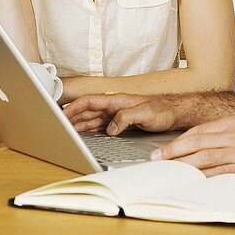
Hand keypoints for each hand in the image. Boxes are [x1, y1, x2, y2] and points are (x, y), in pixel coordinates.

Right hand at [63, 93, 182, 134]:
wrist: (176, 113)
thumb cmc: (163, 109)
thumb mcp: (145, 113)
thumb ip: (125, 118)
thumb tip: (110, 129)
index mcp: (117, 100)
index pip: (89, 102)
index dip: (74, 108)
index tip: (62, 115)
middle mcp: (114, 106)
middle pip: (87, 110)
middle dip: (72, 117)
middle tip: (58, 126)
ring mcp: (117, 114)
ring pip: (92, 118)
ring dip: (79, 124)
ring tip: (67, 131)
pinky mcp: (121, 122)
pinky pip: (101, 125)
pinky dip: (90, 129)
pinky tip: (85, 134)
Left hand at [150, 117, 234, 177]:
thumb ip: (224, 136)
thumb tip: (199, 147)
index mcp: (232, 124)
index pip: (197, 131)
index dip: (177, 142)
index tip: (163, 151)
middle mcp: (234, 135)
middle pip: (196, 142)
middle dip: (173, 152)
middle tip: (158, 160)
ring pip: (205, 157)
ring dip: (184, 166)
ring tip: (170, 173)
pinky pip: (221, 173)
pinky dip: (205, 178)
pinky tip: (194, 182)